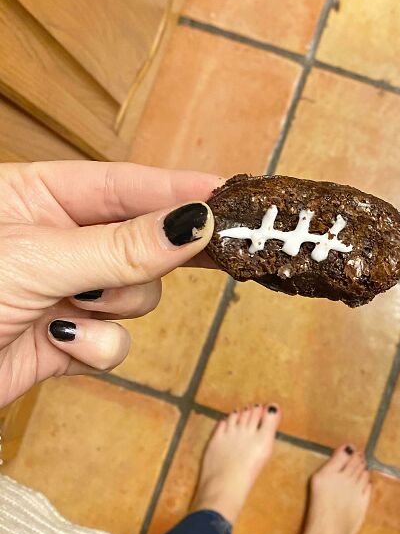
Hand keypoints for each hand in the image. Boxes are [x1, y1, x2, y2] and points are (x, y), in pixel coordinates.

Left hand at [0, 161, 222, 407]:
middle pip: (143, 241)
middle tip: (214, 249)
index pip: (123, 185)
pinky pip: (115, 343)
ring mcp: (63, 293)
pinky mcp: (64, 344)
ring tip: (72, 308)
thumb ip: (122, 245)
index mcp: (35, 196)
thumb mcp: (37, 258)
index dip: (177, 187)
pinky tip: (59, 343)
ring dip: (115, 305)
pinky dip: (94, 348)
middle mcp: (55, 242)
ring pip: (137, 294)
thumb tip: (195, 222)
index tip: (229, 193)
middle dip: (158, 253)